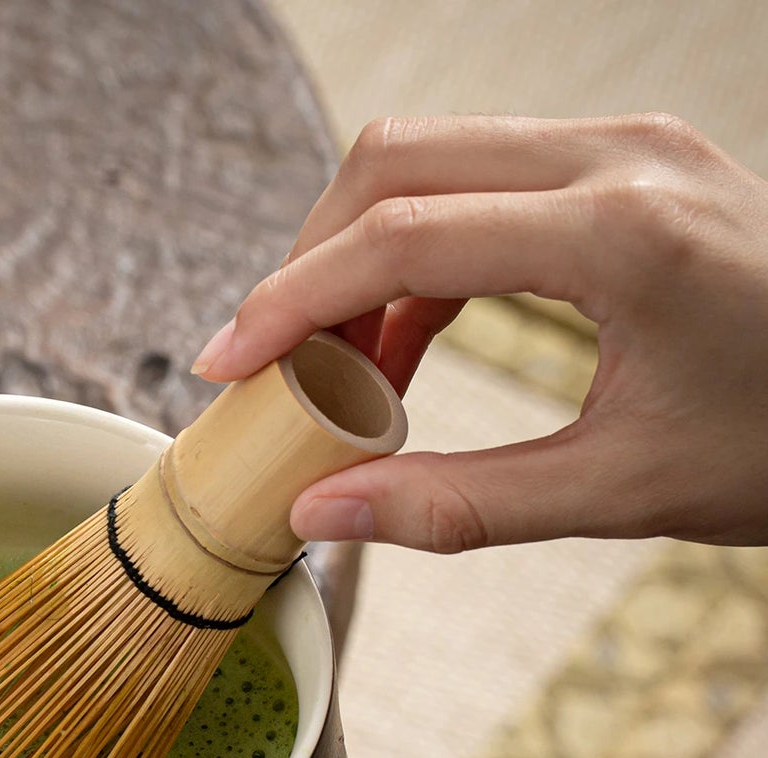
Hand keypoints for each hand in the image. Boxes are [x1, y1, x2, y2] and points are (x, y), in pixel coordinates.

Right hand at [192, 114, 767, 552]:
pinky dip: (419, 254)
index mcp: (622, 235)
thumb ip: (456, 504)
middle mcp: (620, 160)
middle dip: (310, 264)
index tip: (229, 364)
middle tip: (278, 367)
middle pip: (394, 162)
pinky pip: (482, 180)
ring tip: (339, 367)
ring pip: (429, 158)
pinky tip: (405, 342)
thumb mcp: (618, 492)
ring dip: (359, 254)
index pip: (402, 236)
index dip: (291, 302)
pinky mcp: (626, 164)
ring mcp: (626, 148)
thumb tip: (325, 511)